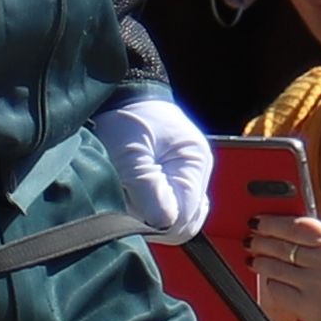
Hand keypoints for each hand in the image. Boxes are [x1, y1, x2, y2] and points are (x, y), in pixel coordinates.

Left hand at [93, 86, 212, 242]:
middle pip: (184, 223)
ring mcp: (187, 181)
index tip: (130, 209)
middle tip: (126, 202)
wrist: (123, 97)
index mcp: (195, 162)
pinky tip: (133, 197)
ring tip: (127, 194)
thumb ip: (147, 186)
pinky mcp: (173, 185)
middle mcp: (197, 175)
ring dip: (148, 216)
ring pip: (174, 222)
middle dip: (154, 221)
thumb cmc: (127, 117)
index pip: (186, 215)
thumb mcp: (130, 150)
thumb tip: (164, 224)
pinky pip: (167, 212)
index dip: (158, 221)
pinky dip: (148, 211)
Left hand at [242, 208, 320, 320]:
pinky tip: (271, 280)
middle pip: (281, 246)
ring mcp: (316, 284)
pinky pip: (277, 290)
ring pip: (275, 268)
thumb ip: (317, 235)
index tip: (257, 221)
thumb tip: (282, 225)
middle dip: (260, 242)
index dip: (271, 222)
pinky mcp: (308, 305)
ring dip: (259, 262)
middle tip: (250, 240)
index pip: (296, 226)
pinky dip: (270, 284)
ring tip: (254, 259)